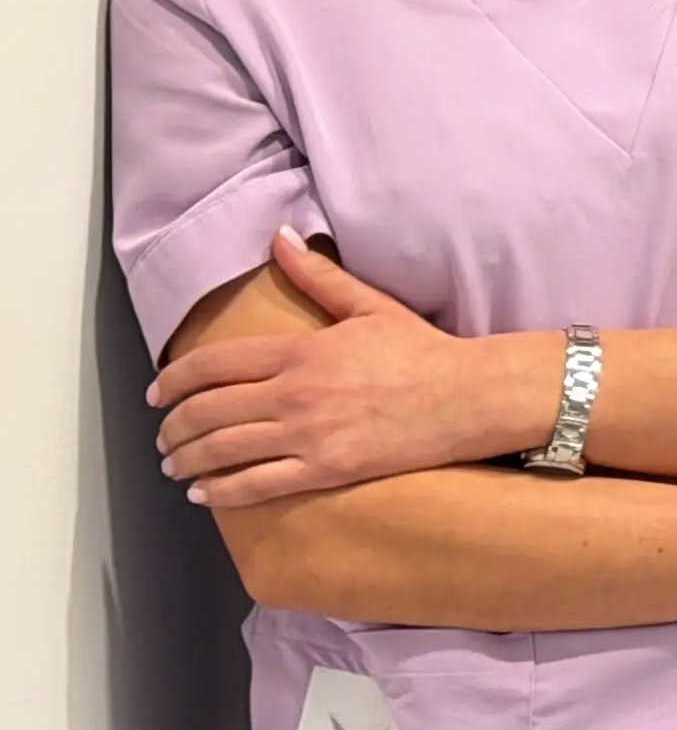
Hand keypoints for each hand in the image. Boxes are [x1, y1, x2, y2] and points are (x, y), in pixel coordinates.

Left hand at [152, 231, 530, 506]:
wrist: (466, 397)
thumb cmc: (422, 351)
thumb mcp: (369, 306)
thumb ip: (318, 275)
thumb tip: (279, 237)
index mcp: (300, 352)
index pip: (214, 365)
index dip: (174, 380)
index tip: (157, 393)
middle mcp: (293, 394)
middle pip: (208, 411)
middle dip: (173, 426)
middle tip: (163, 434)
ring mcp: (307, 435)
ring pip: (223, 450)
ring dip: (187, 459)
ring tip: (174, 464)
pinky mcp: (325, 470)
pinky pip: (256, 485)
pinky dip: (220, 491)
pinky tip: (204, 493)